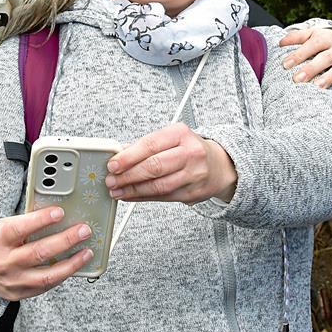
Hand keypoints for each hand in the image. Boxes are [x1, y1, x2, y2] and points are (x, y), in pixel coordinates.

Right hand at [0, 206, 92, 300]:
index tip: (60, 212)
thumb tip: (56, 217)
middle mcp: (4, 262)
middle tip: (84, 230)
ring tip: (87, 252)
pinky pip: (45, 286)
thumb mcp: (0, 226)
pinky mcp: (18, 294)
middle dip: (66, 240)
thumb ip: (25, 225)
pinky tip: (72, 265)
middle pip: (39, 252)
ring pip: (47, 275)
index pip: (21, 229)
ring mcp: (12, 281)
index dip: (42, 220)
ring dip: (71, 263)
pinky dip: (61, 275)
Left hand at [106, 121, 236, 203]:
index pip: (149, 145)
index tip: (112, 164)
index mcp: (181, 134)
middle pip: (154, 167)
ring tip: (117, 190)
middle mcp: (190, 153)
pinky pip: (163, 197)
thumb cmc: (189, 149)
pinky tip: (131, 196)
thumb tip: (119, 154)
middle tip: (111, 180)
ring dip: (133, 190)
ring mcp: (194, 175)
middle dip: (128, 175)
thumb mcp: (171, 138)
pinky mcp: (193, 193)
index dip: (128, 157)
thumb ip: (145, 145)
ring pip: (158, 185)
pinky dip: (143, 197)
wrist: (220, 165)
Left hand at [279, 28, 331, 105]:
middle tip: (296, 79)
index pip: (313, 45)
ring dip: (328, 79)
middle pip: (326, 58)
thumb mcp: (310, 34)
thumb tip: (280, 43)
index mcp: (326, 38)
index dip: (299, 55)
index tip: (285, 65)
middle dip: (312, 69)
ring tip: (316, 88)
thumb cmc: (321, 41)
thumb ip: (296, 37)